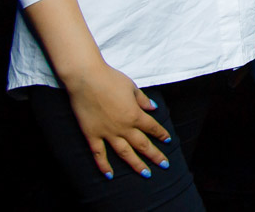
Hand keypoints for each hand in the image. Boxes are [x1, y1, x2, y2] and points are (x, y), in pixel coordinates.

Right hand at [63, 62, 169, 179]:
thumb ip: (142, 100)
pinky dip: (104, 166)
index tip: (168, 140)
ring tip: (146, 174)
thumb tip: (153, 108)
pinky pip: (98, 154)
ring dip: (136, 164)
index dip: (161, 134)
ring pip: (124, 153)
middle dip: (155, 155)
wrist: (86, 79)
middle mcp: (123, 127)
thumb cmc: (111, 79)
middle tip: (164, 165)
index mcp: (135, 114)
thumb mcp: (132, 87)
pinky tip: (109, 176)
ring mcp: (107, 133)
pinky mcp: (91, 135)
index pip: (152, 127)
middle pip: (142, 144)